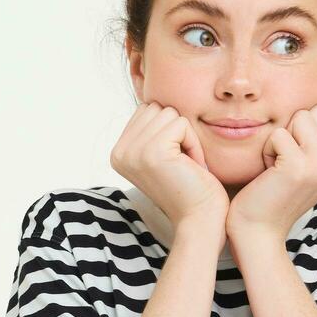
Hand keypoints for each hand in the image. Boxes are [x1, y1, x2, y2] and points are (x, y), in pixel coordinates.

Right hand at [108, 101, 226, 226]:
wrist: (199, 220)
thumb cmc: (189, 188)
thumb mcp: (162, 155)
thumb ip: (151, 130)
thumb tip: (153, 96)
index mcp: (118, 151)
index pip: (147, 110)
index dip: (169, 130)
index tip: (174, 161)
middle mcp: (119, 151)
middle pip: (157, 107)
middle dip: (177, 131)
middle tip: (182, 164)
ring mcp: (133, 152)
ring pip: (169, 113)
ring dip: (187, 137)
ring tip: (186, 165)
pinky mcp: (152, 152)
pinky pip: (181, 124)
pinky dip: (193, 143)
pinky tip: (191, 167)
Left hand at [228, 104, 316, 243]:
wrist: (258, 231)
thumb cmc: (272, 195)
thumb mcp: (304, 167)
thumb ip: (316, 142)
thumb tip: (315, 108)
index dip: (301, 130)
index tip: (292, 159)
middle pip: (313, 112)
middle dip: (291, 131)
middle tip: (282, 162)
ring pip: (299, 117)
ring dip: (279, 138)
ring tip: (276, 166)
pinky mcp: (299, 167)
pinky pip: (278, 134)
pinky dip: (266, 150)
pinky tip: (267, 173)